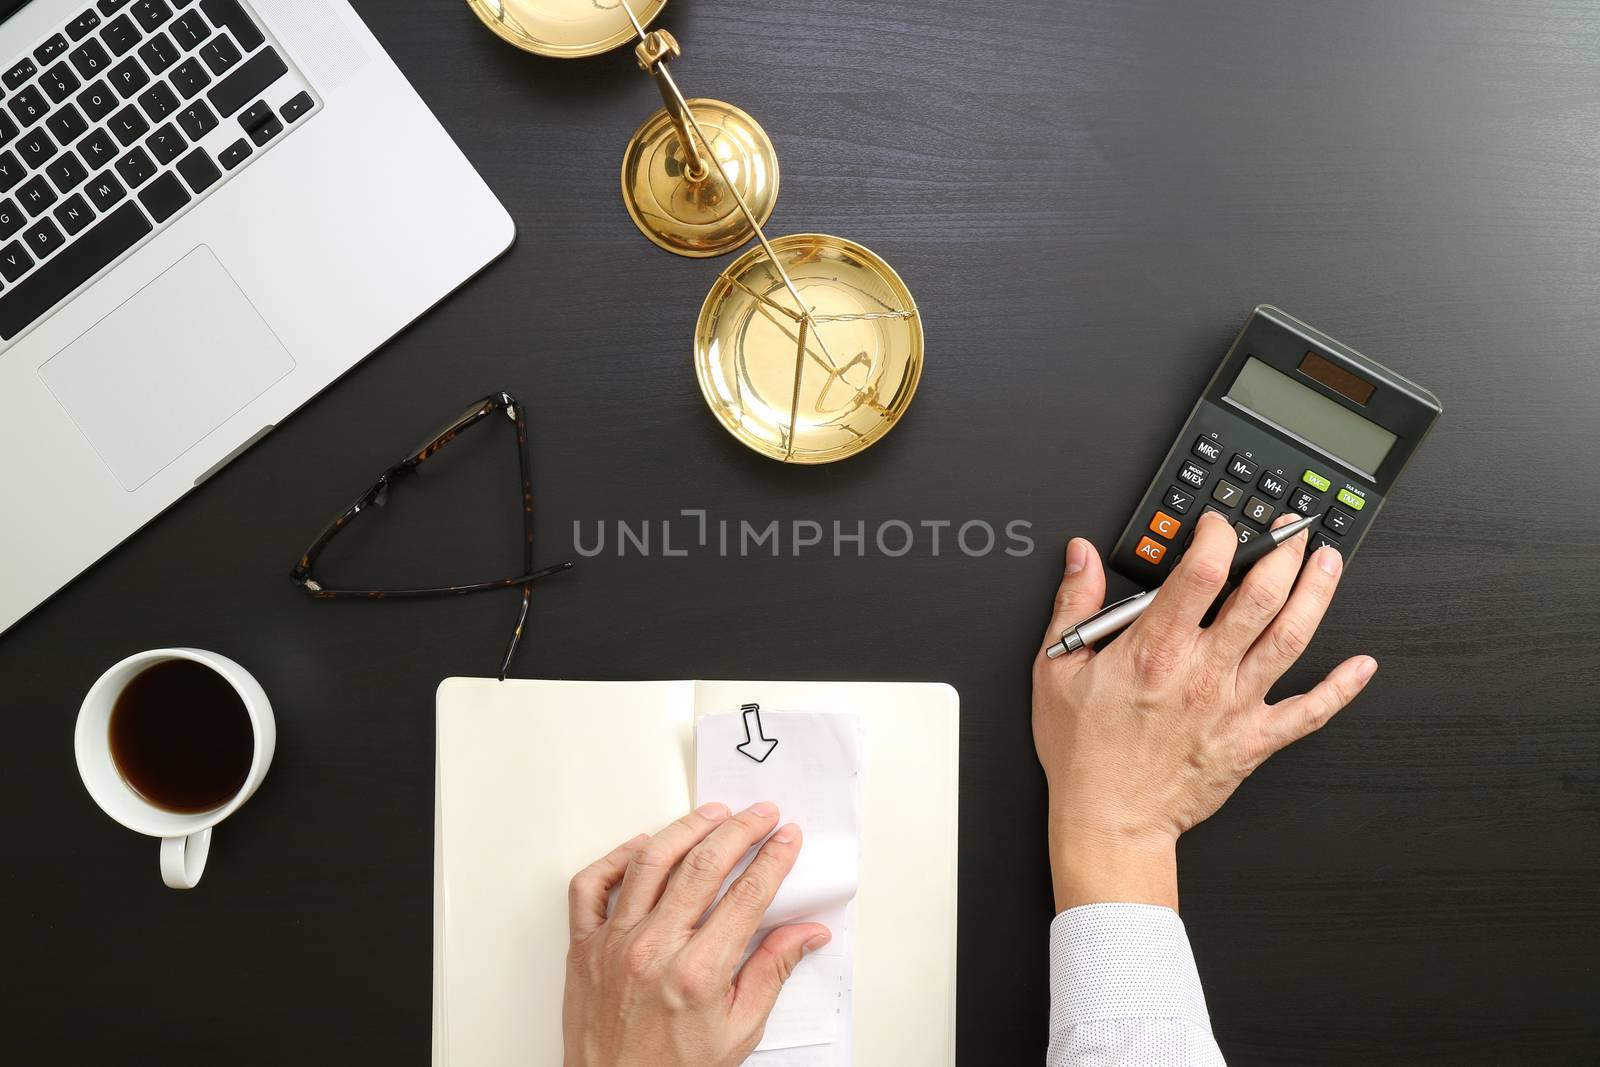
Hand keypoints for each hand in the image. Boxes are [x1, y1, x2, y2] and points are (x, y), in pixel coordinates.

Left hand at [562, 802, 830, 1066]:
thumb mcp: (738, 1030)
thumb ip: (772, 972)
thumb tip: (808, 933)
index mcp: (697, 974)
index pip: (746, 896)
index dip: (773, 859)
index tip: (787, 837)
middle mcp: (653, 949)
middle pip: (702, 866)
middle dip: (739, 831)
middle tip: (760, 813)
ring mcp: (613, 943)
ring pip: (649, 862)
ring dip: (685, 829)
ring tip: (712, 814)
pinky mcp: (583, 945)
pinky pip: (591, 885)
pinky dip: (615, 858)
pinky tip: (642, 845)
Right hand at [1032, 511, 1377, 910]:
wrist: (1110, 821)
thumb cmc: (1085, 754)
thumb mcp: (1058, 670)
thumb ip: (1074, 607)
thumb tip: (1081, 558)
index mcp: (1155, 651)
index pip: (1201, 571)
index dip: (1219, 536)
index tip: (1219, 525)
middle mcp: (1204, 673)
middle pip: (1259, 596)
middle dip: (1282, 552)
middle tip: (1292, 531)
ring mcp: (1235, 706)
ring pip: (1290, 639)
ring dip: (1316, 595)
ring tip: (1328, 564)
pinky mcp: (1254, 740)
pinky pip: (1310, 712)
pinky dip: (1341, 688)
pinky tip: (1361, 665)